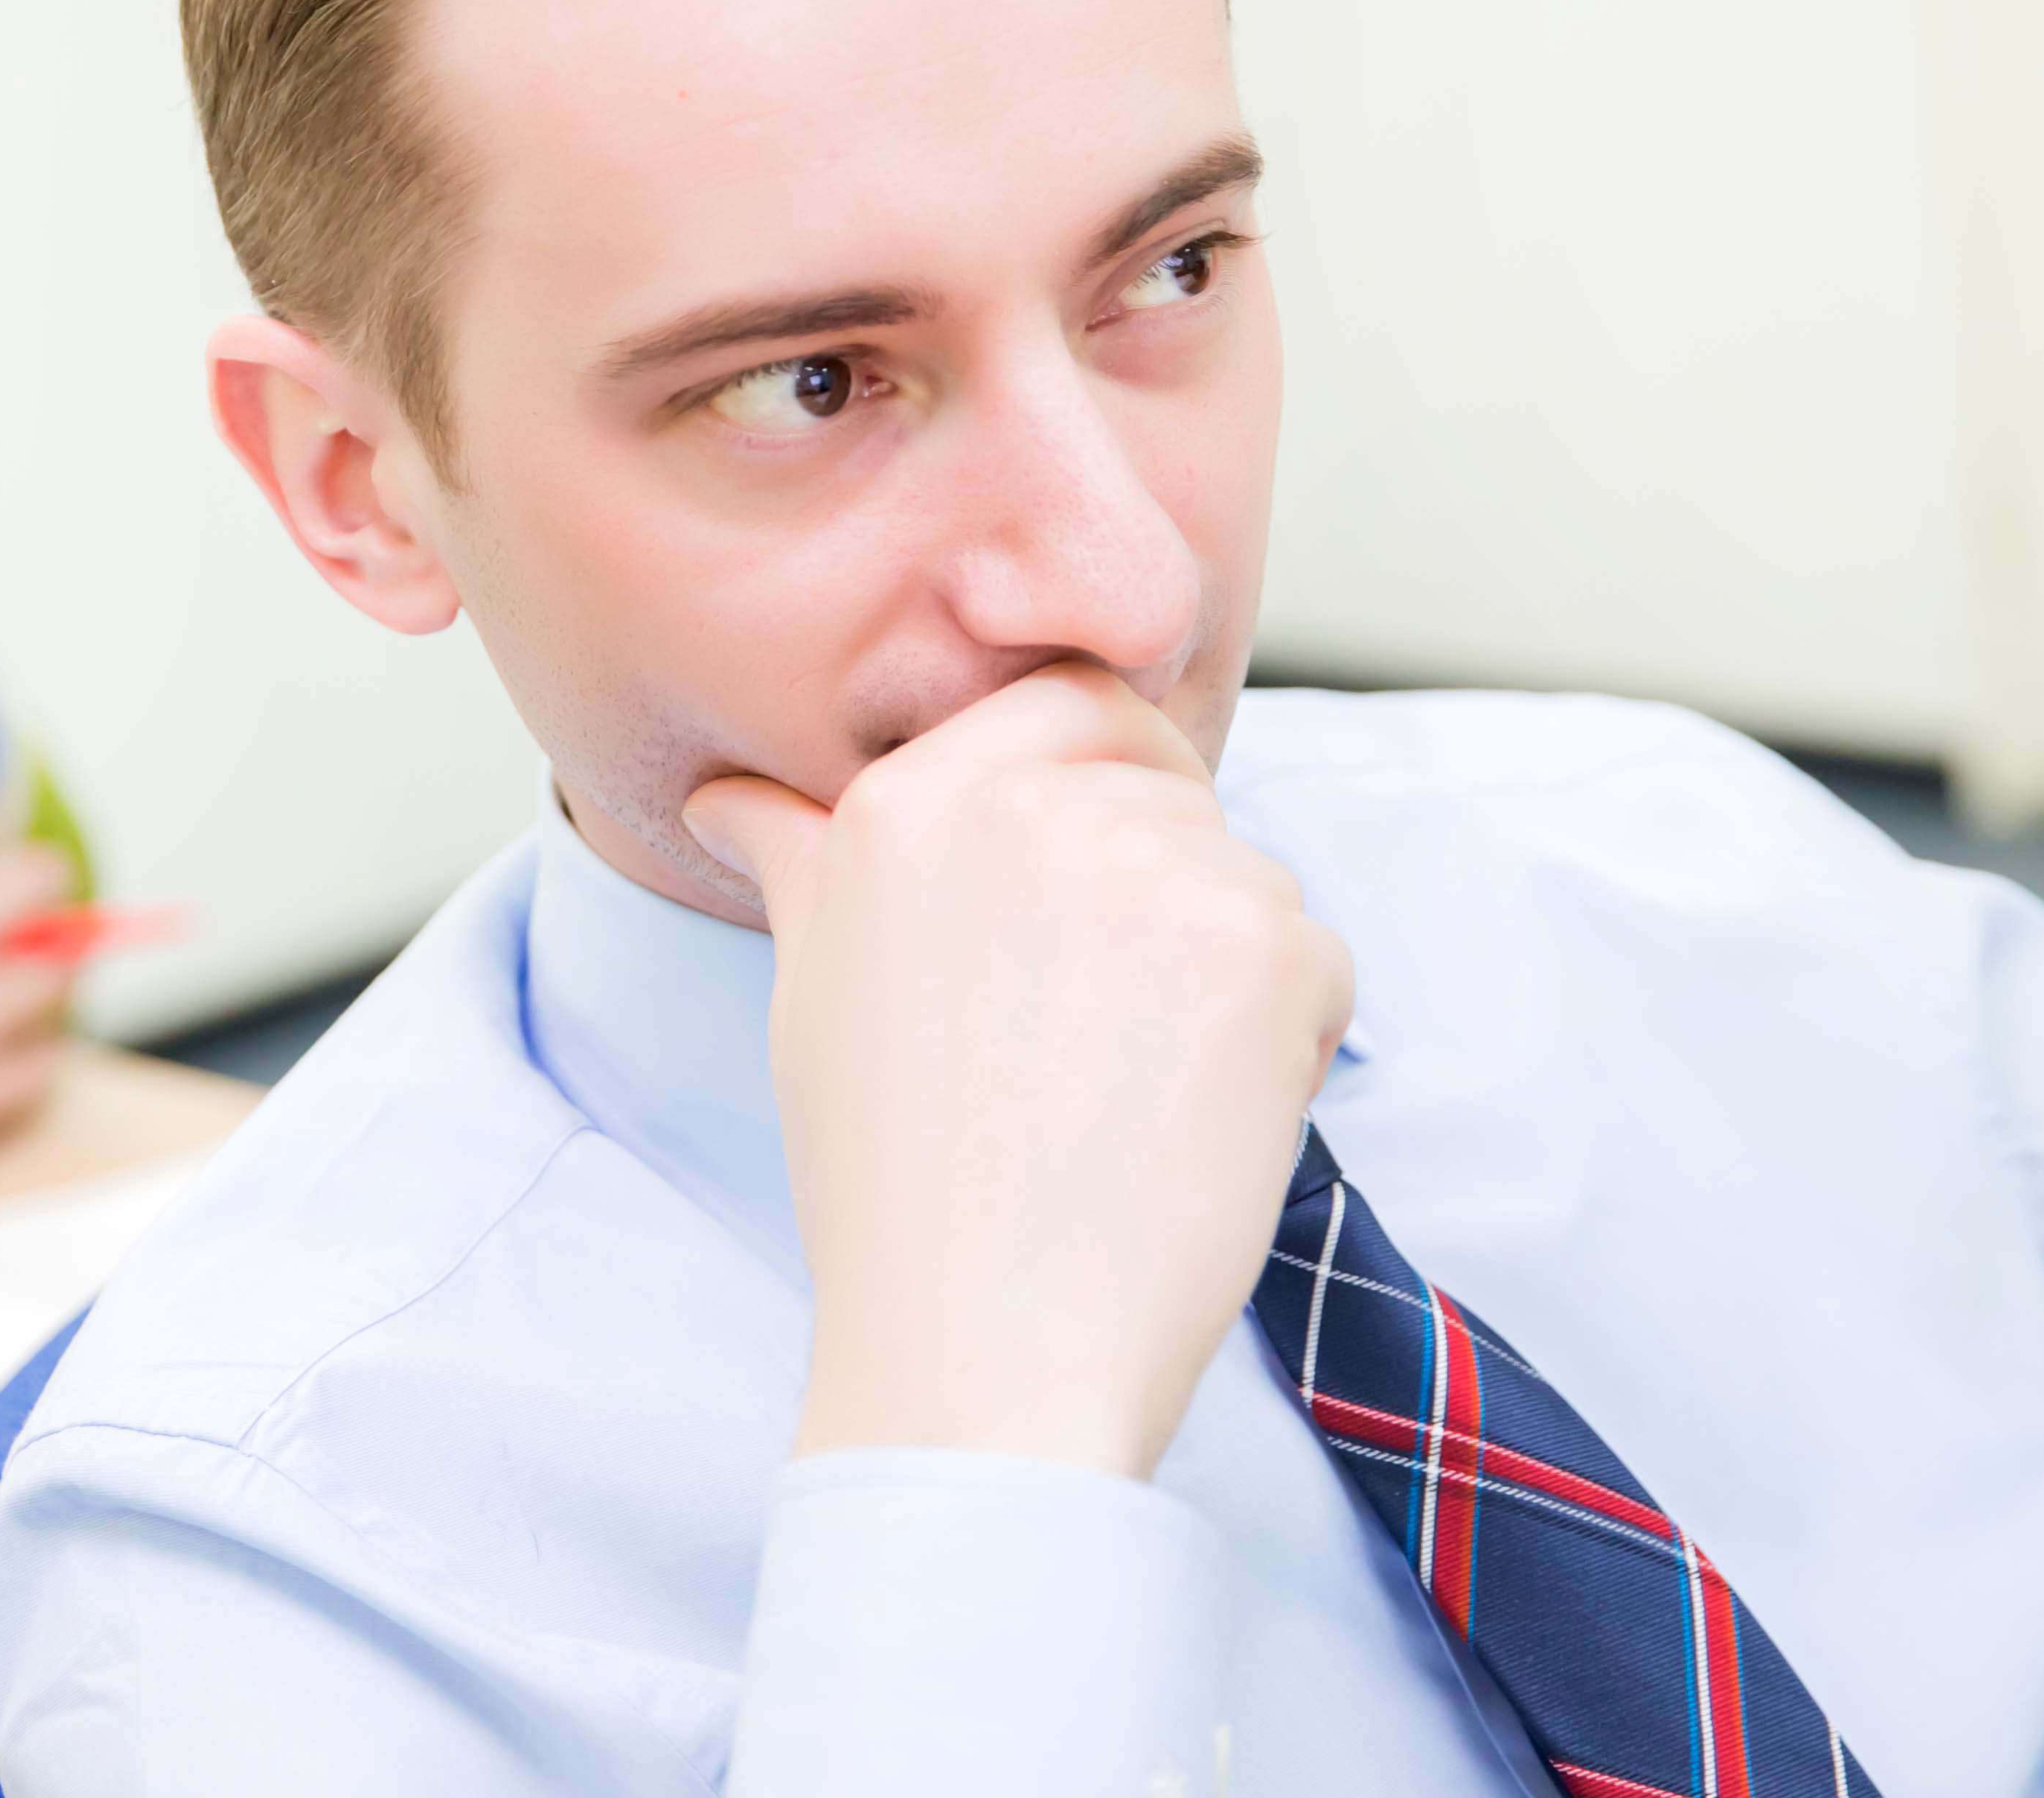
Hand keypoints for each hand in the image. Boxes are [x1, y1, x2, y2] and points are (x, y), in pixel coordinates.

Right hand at [683, 664, 1351, 1480]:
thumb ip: (797, 860)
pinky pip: (1312, 957)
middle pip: (1165, 784)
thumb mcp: (814, 992)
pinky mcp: (1265, 946)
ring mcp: (1154, 867)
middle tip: (1107, 1025)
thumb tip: (730, 799)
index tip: (1101, 876)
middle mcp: (1027, 804)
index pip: (1068, 700)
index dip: (1109, 772)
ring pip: (1245, 874)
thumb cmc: (890, 1183)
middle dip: (1163, 884)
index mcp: (906, 802)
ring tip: (1132, 1089)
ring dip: (1222, 969)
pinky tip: (1195, 1121)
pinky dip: (1284, 1039)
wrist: (987, 1344)